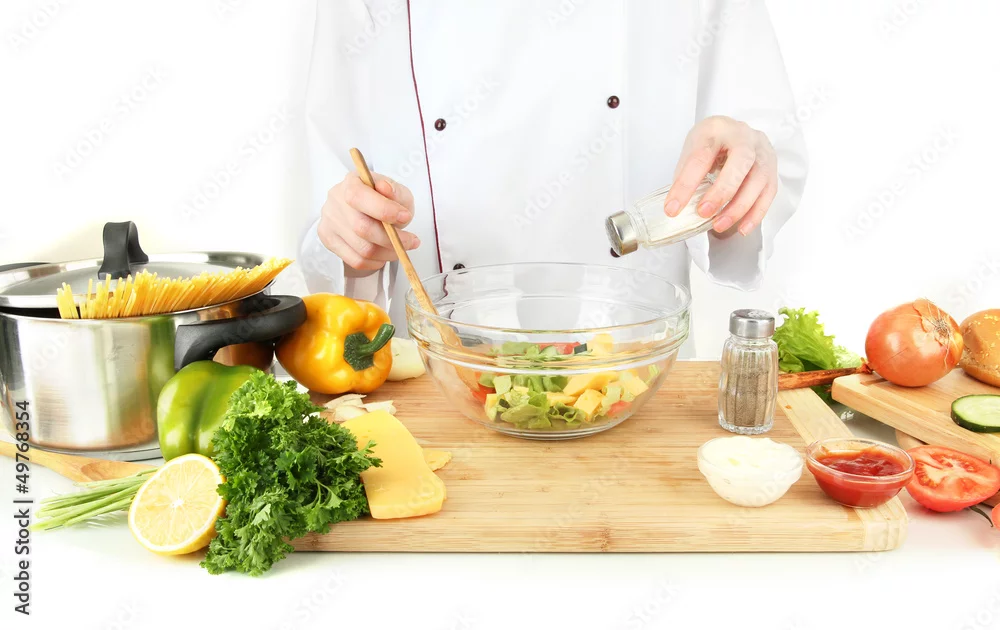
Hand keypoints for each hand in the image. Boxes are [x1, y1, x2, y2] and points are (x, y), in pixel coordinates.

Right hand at [318, 171, 418, 276]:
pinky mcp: (330, 240)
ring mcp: (330, 222)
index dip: (383, 210)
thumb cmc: (383, 200)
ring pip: (362, 249)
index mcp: (351, 183)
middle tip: (411, 241)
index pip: (358, 197)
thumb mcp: (396, 191)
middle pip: (361, 228)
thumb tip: (386, 188)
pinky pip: (356, 260)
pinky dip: (375, 262)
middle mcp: (335, 201)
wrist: (367, 209)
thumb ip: (395, 191)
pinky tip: (384, 255)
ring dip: (388, 253)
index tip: (405, 217)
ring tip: (400, 249)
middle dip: (392, 239)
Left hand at [664, 116, 777, 235]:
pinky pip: (769, 192)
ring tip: (719, 225)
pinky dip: (755, 213)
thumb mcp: (692, 151)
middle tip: (703, 213)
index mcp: (716, 129)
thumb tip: (677, 208)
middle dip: (721, 191)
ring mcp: (762, 151)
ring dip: (738, 207)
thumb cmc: (711, 143)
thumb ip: (686, 176)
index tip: (673, 208)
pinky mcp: (772, 168)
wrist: (733, 133)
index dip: (685, 185)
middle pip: (740, 162)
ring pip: (758, 179)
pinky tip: (742, 227)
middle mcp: (743, 136)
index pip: (701, 156)